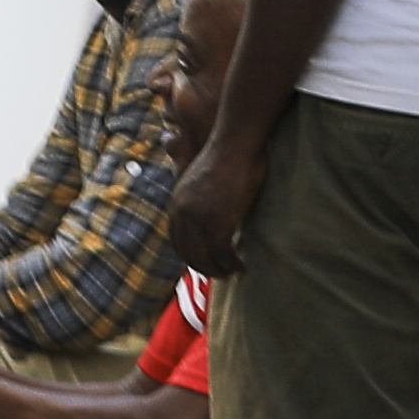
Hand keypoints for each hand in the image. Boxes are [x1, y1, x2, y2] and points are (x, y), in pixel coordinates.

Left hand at [170, 136, 262, 279]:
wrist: (235, 143)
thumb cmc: (228, 158)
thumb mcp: (204, 183)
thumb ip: (200, 201)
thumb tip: (212, 215)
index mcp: (176, 204)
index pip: (177, 240)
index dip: (191, 255)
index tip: (206, 263)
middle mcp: (182, 213)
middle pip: (187, 253)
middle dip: (204, 267)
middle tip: (221, 274)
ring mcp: (198, 218)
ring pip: (203, 257)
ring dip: (218, 270)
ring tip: (232, 273)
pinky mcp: (218, 220)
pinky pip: (222, 253)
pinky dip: (231, 264)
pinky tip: (241, 266)